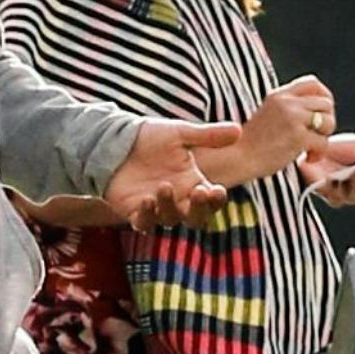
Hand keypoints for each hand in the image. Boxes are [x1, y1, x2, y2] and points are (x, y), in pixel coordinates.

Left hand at [103, 119, 240, 229]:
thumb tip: (238, 130)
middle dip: (200, 209)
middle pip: (196, 218)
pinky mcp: (135, 211)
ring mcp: (157, 207)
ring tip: (163, 186)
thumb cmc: (150, 137)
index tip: (217, 190)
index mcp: (192, 182)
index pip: (211, 199)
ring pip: (171, 220)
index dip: (216, 200)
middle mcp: (178, 198)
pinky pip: (144, 223)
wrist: (116, 140)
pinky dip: (147, 216)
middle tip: (198, 192)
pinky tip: (146, 200)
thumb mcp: (180, 133)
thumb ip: (208, 135)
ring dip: (170, 206)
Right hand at [228, 75, 336, 181]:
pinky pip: (323, 143)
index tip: (321, 114)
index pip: (313, 84)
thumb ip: (288, 108)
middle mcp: (287, 102)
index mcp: (279, 95)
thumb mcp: (267, 114)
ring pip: (329, 121)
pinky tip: (307, 159)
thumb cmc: (251, 144)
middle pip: (326, 103)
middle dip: (326, 121)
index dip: (324, 97)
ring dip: (324, 137)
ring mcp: (293, 118)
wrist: (236, 159)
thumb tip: (316, 112)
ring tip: (310, 148)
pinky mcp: (298, 137)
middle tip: (315, 136)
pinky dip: (318, 154)